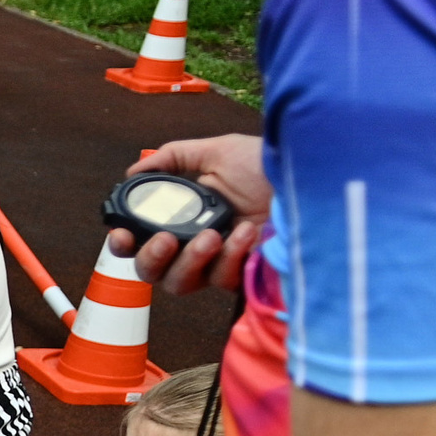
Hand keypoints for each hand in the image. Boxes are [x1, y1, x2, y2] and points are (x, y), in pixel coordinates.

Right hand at [104, 135, 270, 294]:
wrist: (312, 178)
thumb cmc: (268, 166)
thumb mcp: (218, 151)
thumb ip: (174, 157)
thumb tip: (133, 170)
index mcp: (182, 217)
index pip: (140, 240)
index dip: (124, 243)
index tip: (123, 234)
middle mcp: (195, 244)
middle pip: (152, 272)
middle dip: (151, 258)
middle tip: (165, 241)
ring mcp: (218, 263)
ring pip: (180, 284)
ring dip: (192, 259)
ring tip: (212, 234)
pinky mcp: (242, 276)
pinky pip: (221, 279)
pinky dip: (231, 256)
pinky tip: (247, 232)